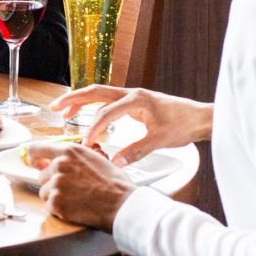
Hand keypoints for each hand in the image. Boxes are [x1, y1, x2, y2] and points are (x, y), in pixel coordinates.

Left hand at [30, 141, 135, 230]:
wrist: (122, 204)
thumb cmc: (115, 183)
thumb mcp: (94, 158)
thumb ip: (73, 158)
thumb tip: (59, 160)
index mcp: (69, 151)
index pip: (36, 149)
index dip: (33, 158)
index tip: (33, 163)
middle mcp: (59, 164)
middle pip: (42, 176)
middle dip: (53, 183)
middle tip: (72, 191)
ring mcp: (56, 183)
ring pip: (45, 192)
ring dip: (56, 197)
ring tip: (76, 200)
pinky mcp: (56, 202)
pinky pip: (50, 206)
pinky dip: (59, 210)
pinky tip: (76, 209)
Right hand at [50, 85, 212, 165]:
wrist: (201, 117)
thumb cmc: (184, 125)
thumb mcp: (159, 140)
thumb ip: (135, 151)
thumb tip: (115, 162)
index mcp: (136, 100)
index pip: (106, 113)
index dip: (93, 128)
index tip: (85, 142)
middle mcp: (131, 94)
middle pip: (95, 92)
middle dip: (73, 100)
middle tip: (54, 108)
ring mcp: (132, 96)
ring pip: (100, 95)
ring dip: (81, 102)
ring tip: (63, 113)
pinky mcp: (135, 102)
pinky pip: (108, 102)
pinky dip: (94, 107)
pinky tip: (89, 117)